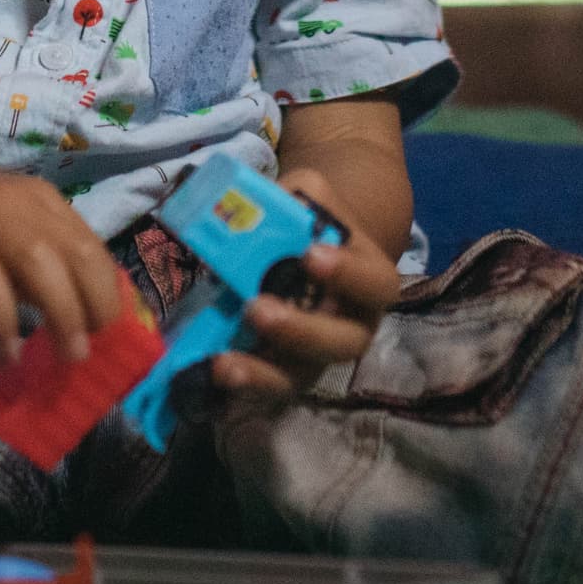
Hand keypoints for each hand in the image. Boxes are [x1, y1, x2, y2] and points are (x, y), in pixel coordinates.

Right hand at [0, 149, 128, 364]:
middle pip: (80, 254)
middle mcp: (22, 204)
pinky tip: (7, 353)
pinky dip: (4, 323)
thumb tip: (74, 320)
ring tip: (68, 357)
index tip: (117, 335)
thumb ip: (35, 269)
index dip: (112, 292)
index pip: (93, 246)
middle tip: (97, 349)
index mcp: (42, 201)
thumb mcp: (2, 236)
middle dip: (98, 306)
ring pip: (44, 264)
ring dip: (63, 315)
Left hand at [203, 166, 398, 413]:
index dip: (348, 274)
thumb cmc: (312, 221)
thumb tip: (251, 207)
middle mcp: (351, 326)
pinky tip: (207, 375)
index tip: (310, 256)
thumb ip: (292, 198)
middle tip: (257, 309)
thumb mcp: (309, 195)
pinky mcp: (282, 371)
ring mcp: (316, 355)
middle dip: (300, 332)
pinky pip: (264, 388)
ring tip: (223, 364)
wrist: (306, 247)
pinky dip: (237, 386)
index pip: (375, 284)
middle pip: (342, 345)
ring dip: (262, 373)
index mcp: (369, 281)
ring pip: (300, 376)